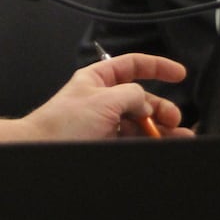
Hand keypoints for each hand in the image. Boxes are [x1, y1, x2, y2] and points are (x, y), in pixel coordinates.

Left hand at [22, 53, 192, 140]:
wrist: (40, 153)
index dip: (158, 67)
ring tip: (178, 137)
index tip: (179, 74)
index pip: (134, 65)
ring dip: (160, 129)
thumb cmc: (62, 124)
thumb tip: (147, 103)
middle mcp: (103, 100)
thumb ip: (132, 95)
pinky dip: (147, 142)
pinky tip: (158, 145)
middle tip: (175, 121)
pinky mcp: (104, 144)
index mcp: (100, 80)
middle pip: (142, 99)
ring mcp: (104, 124)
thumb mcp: (104, 100)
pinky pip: (132, 140)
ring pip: (140, 123)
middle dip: (162, 108)